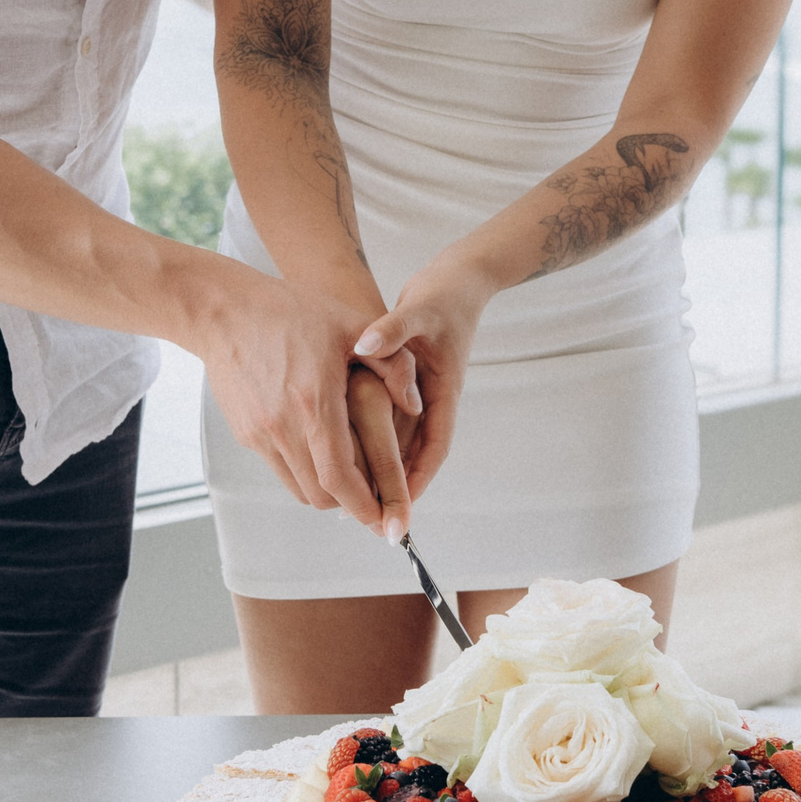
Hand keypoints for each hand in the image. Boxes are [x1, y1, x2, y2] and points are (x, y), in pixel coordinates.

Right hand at [195, 268, 420, 529]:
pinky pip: (280, 470)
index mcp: (314, 402)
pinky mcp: (246, 433)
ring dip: (328, 492)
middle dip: (352, 505)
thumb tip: (416, 406)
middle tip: (376, 501)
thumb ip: (393, 365)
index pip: (339, 477)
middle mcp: (283, 425)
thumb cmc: (291, 312)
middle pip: (321, 494)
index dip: (365, 505)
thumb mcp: (352, 325)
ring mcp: (260, 432)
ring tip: (352, 480)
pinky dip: (305, 473)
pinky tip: (320, 453)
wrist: (224, 311)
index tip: (385, 519)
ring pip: (299, 489)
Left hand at [351, 253, 495, 500]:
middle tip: (367, 521)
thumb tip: (364, 346)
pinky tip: (342, 458)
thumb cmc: (442, 296)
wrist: (458, 280)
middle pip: (415, 457)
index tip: (397, 509)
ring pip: (400, 445)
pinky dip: (370, 444)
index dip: (415, 481)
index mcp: (443, 392)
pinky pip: (388, 425)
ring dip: (380, 472)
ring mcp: (419, 397)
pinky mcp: (404, 388)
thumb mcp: (419, 312)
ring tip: (349, 501)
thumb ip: (391, 330)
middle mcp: (432, 402)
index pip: (433, 449)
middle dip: (394, 490)